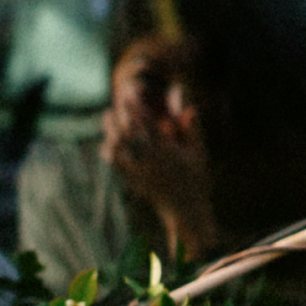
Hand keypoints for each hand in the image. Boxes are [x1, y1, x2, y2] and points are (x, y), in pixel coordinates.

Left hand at [101, 40, 215, 253]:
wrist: (184, 210)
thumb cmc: (196, 180)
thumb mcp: (199, 153)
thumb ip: (192, 131)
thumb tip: (189, 109)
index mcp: (165, 151)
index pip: (146, 125)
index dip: (136, 108)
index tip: (130, 95)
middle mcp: (148, 160)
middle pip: (128, 133)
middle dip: (121, 116)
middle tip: (115, 102)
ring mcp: (138, 172)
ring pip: (118, 148)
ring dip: (111, 131)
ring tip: (107, 116)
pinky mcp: (132, 182)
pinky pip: (116, 165)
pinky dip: (109, 152)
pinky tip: (106, 143)